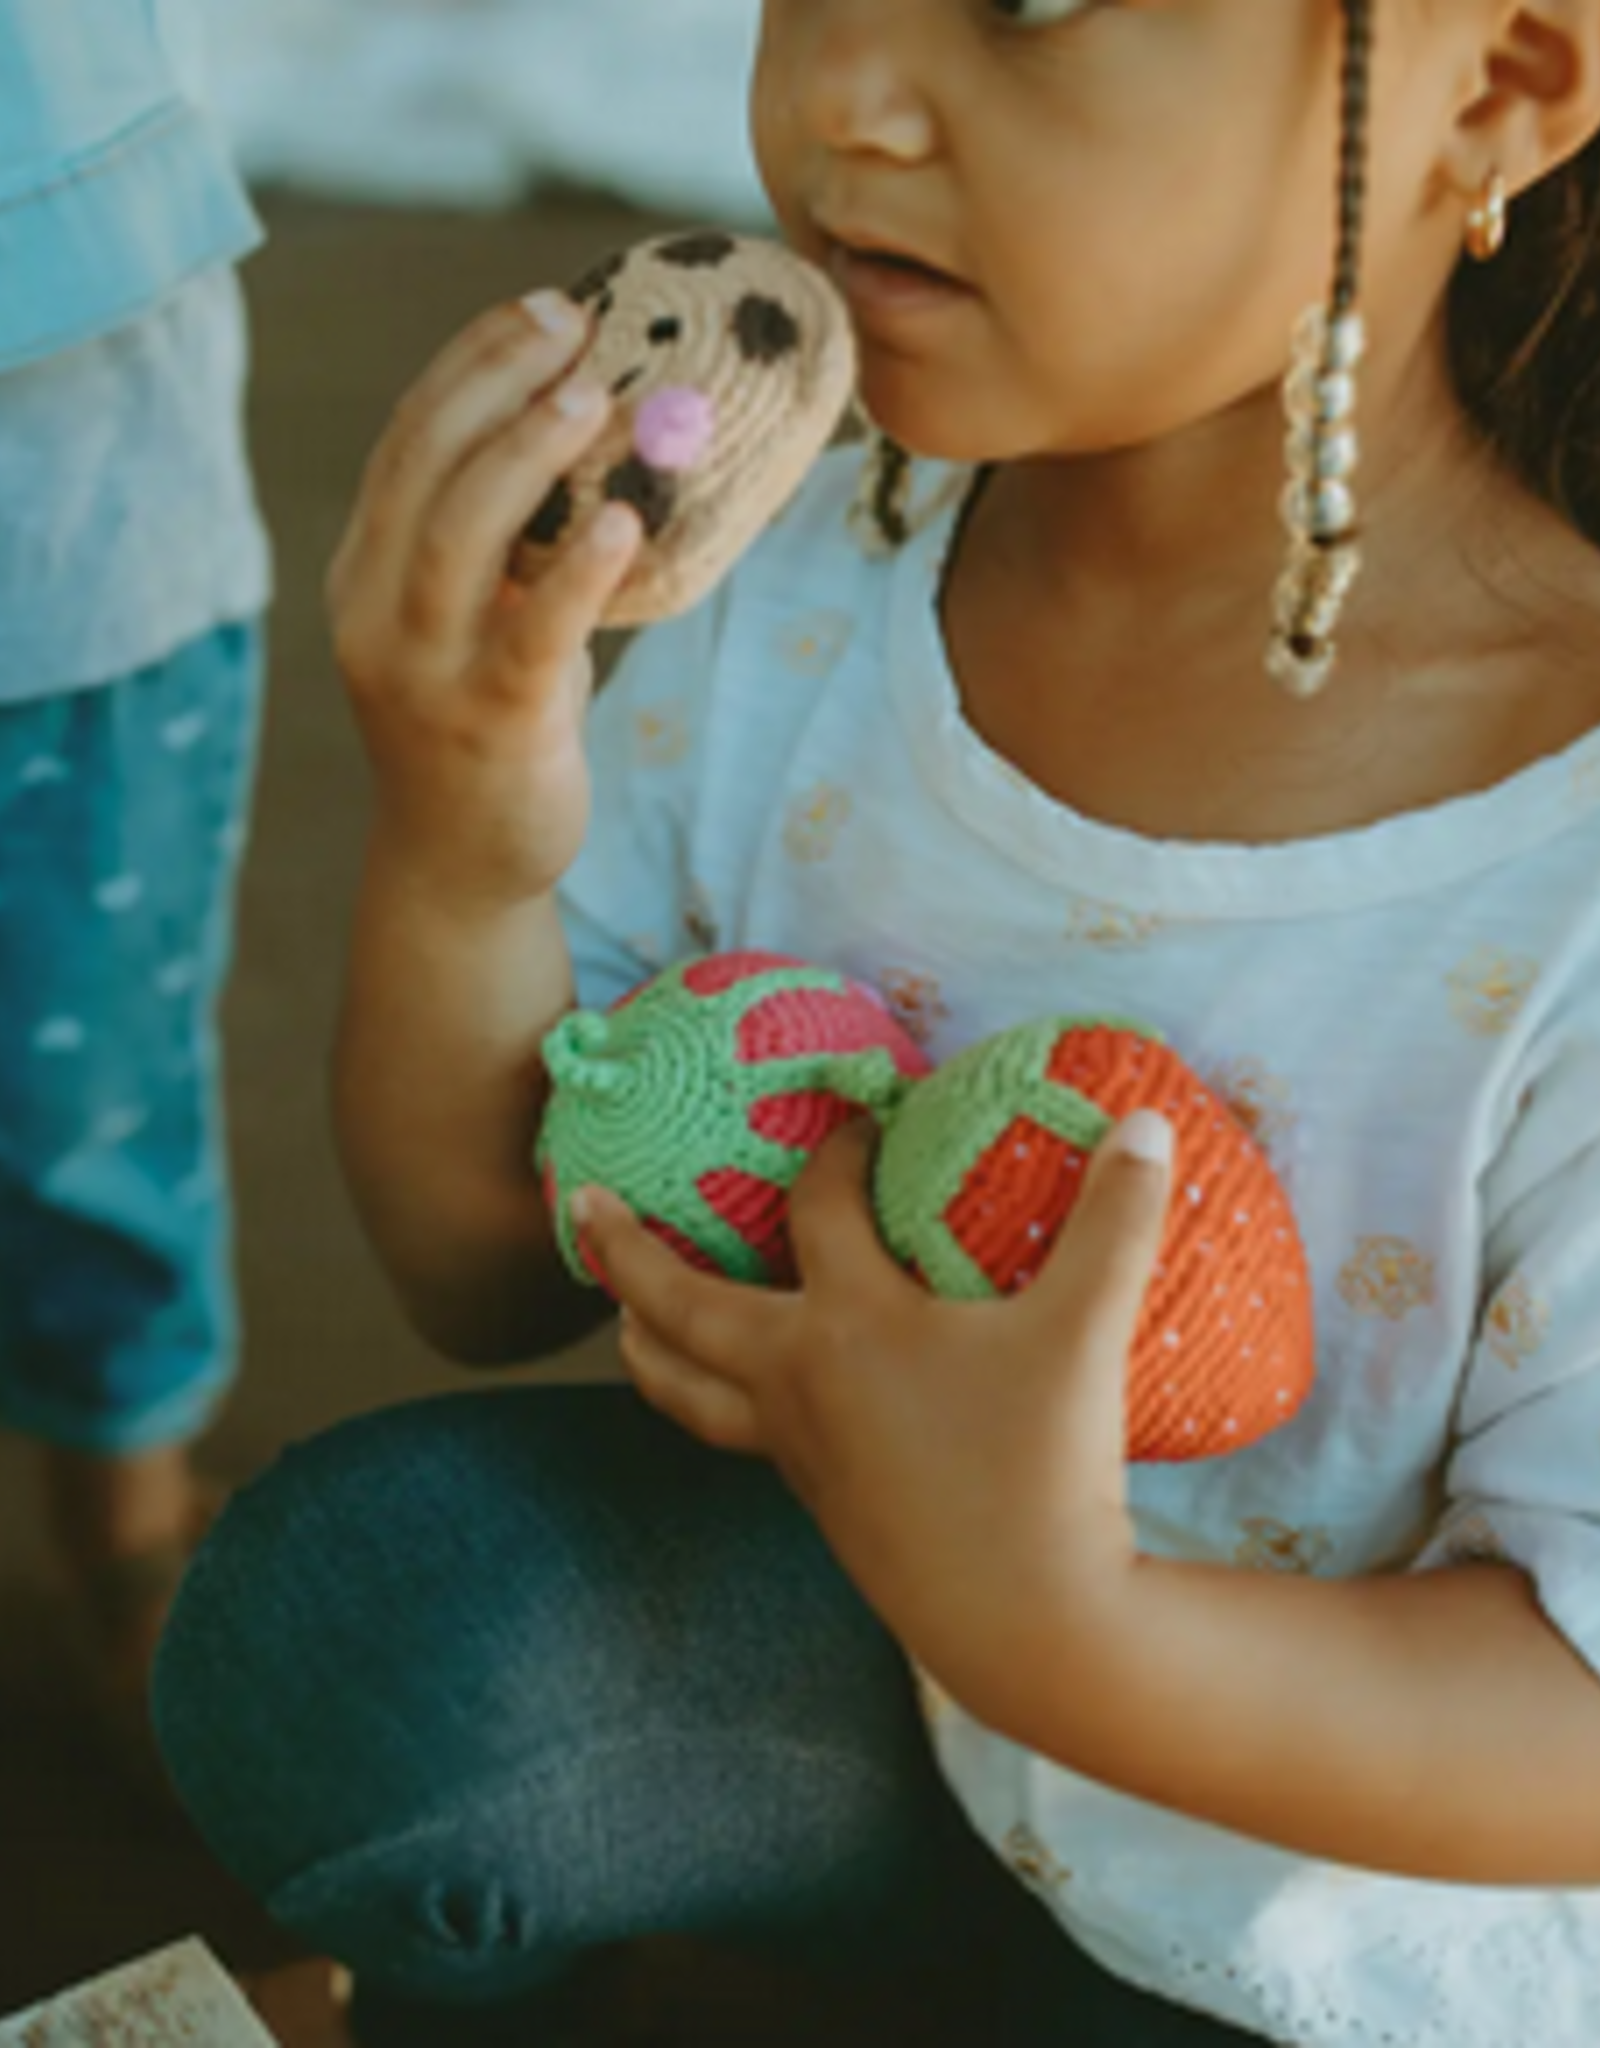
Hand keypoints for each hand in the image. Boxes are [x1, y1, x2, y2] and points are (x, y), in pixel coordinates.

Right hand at [328, 292, 643, 910]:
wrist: (460, 863)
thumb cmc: (484, 725)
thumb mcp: (478, 620)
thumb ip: (506, 544)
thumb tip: (600, 436)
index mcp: (366, 570)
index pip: (408, 440)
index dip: (473, 363)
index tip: (543, 310)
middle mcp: (377, 609)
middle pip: (425, 466)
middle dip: (497, 380)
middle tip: (574, 325)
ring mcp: (425, 669)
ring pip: (461, 536)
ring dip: (527, 454)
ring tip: (593, 396)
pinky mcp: (488, 723)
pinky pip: (532, 634)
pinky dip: (577, 572)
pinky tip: (625, 525)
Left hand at [576, 1110, 1174, 1718]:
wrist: (1028, 1623)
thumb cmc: (1046, 1469)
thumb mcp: (1086, 1331)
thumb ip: (1117, 1220)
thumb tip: (1150, 1116)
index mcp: (849, 1325)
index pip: (820, 1209)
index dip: (838, 1152)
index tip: (860, 1119)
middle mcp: (798, 1382)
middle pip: (683, 1305)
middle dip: (626, 1252)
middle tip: (580, 1206)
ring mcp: (797, 1451)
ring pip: (686, 1390)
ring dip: (647, 1344)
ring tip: (620, 1321)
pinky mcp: (817, 1504)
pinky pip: (735, 1437)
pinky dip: (705, 1401)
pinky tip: (738, 1400)